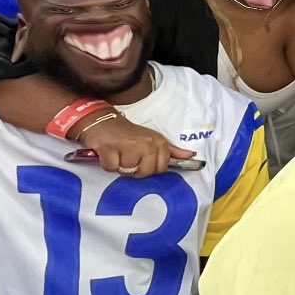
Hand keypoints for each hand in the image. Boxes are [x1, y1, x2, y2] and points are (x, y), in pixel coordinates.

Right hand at [68, 111, 194, 176]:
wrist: (103, 122)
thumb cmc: (129, 134)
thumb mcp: (153, 139)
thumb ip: (172, 150)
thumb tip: (191, 156)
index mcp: (158, 142)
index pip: (161, 169)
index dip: (149, 167)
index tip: (142, 158)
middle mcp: (146, 144)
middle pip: (144, 173)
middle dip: (134, 169)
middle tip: (128, 155)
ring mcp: (129, 146)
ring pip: (128, 172)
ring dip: (120, 166)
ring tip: (118, 153)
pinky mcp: (110, 150)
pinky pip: (112, 168)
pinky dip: (108, 164)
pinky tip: (108, 152)